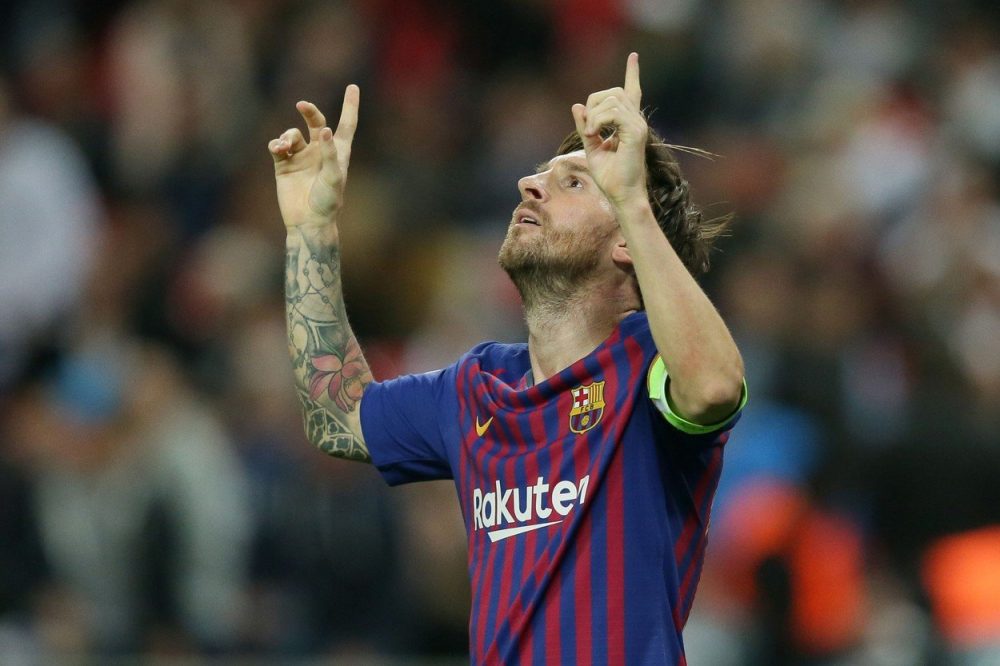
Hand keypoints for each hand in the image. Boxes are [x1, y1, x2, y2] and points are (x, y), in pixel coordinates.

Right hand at [269, 85, 359, 227]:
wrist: (308, 221)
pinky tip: (277, 150)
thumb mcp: (334, 177)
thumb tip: (323, 128)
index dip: (350, 106)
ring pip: (292, 134)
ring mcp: (301, 157)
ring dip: (288, 136)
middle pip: (314, 122)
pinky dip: (276, 144)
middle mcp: (319, 151)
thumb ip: (330, 152)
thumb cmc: (328, 201)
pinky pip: (277, 145)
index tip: (353, 87)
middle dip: (308, 111)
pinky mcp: (284, 165)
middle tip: (302, 105)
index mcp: (338, 153)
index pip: (346, 124)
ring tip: (285, 147)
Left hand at [571, 53, 647, 210]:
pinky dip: (598, 120)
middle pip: (613, 92)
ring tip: (591, 134)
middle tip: (587, 128)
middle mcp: (636, 121)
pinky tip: (594, 134)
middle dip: (594, 102)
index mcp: (629, 124)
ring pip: (612, 98)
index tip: (634, 56)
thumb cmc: (610, 178)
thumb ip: (586, 127)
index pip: (632, 92)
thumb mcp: (591, 148)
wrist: (622, 196)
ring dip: (594, 114)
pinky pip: (613, 111)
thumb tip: (577, 106)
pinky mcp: (635, 132)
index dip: (632, 73)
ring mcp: (638, 125)